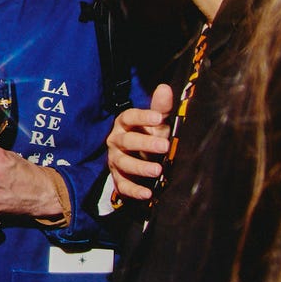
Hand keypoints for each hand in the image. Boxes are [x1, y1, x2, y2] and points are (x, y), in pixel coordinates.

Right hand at [105, 84, 173, 201]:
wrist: (136, 158)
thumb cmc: (147, 136)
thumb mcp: (155, 122)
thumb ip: (160, 107)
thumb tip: (165, 88)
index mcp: (124, 124)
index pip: (129, 117)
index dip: (142, 117)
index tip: (159, 117)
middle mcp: (116, 141)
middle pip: (127, 141)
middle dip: (145, 143)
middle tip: (164, 146)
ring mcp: (115, 160)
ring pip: (124, 163)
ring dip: (140, 167)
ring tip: (157, 170)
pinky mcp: (118, 178)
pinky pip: (123, 185)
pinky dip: (134, 190)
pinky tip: (147, 193)